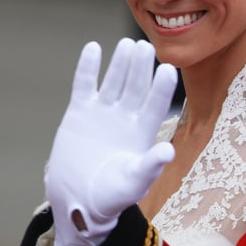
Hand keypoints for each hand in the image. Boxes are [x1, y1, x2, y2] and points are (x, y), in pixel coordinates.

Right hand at [45, 38, 176, 245]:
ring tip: (127, 44)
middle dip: (141, 68)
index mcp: (143, 133)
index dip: (161, 88)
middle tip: (145, 47)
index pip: (156, 105)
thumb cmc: (111, 198)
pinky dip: (88, 67)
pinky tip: (93, 48)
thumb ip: (149, 166)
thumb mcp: (133, 184)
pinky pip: (85, 84)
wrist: (77, 201)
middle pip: (136, 87)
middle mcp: (126, 118)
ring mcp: (103, 112)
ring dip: (120, 63)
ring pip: (114, 81)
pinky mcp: (80, 111)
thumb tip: (168, 151)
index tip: (168, 69)